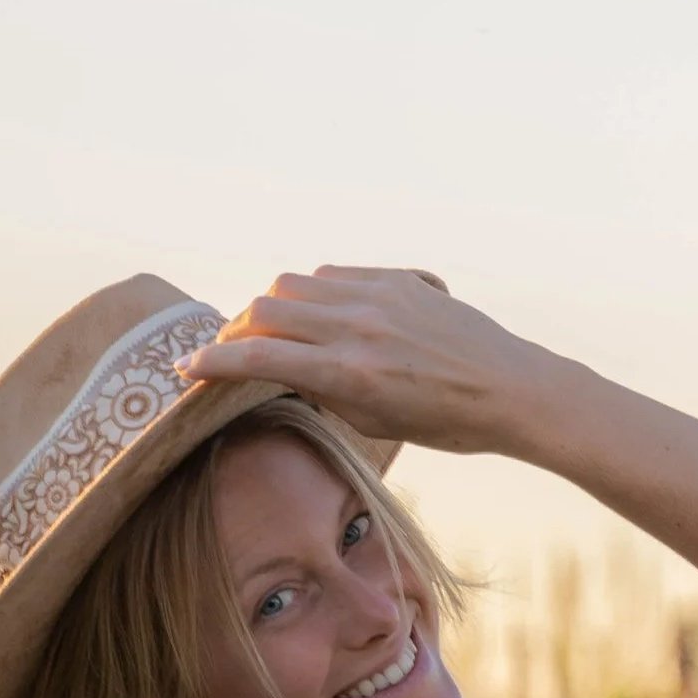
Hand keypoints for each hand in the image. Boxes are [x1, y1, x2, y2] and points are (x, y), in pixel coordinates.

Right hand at [172, 265, 548, 456]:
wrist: (509, 391)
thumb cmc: (445, 423)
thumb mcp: (375, 424)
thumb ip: (325, 390)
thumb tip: (286, 367)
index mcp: (348, 373)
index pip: (259, 358)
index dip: (213, 362)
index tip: (188, 369)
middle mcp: (357, 327)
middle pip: (266, 308)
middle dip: (239, 330)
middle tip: (234, 349)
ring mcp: (379, 296)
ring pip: (297, 283)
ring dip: (276, 306)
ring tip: (279, 330)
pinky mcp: (401, 279)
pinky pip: (337, 274)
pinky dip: (319, 293)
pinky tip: (328, 315)